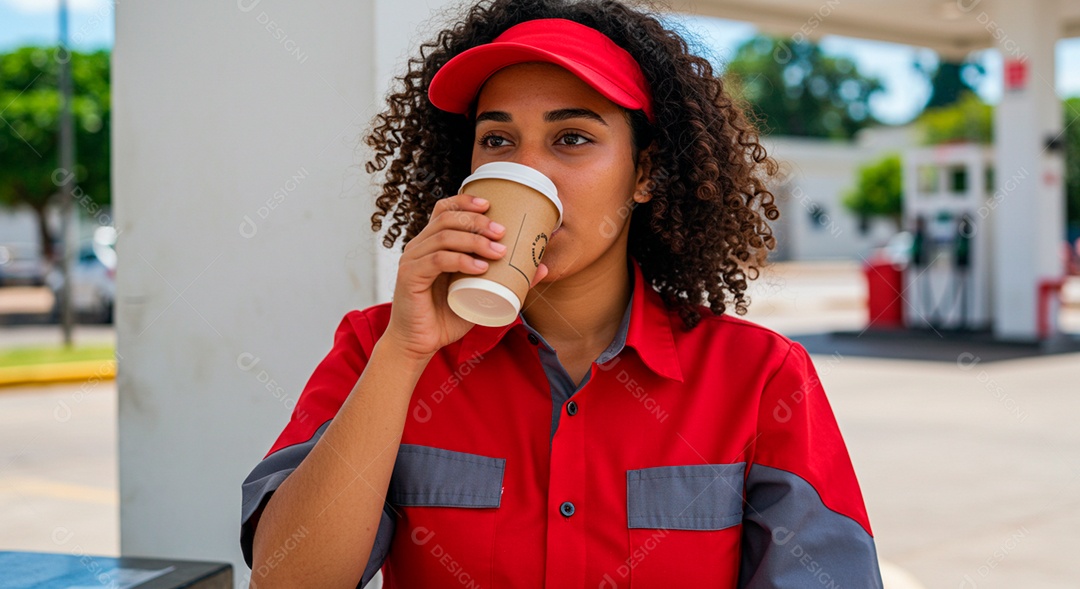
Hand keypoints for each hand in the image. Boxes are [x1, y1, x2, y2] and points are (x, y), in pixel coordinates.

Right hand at [382, 193, 547, 360]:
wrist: (419, 343)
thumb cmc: (448, 316)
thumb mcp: (481, 294)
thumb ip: (507, 280)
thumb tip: (542, 268)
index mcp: (432, 243)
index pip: (444, 210)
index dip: (465, 202)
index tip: (490, 206)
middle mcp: (419, 246)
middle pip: (447, 219)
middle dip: (478, 221)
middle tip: (502, 232)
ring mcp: (413, 260)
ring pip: (444, 237)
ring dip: (475, 240)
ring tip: (498, 252)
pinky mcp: (409, 277)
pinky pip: (437, 261)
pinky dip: (461, 261)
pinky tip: (480, 268)